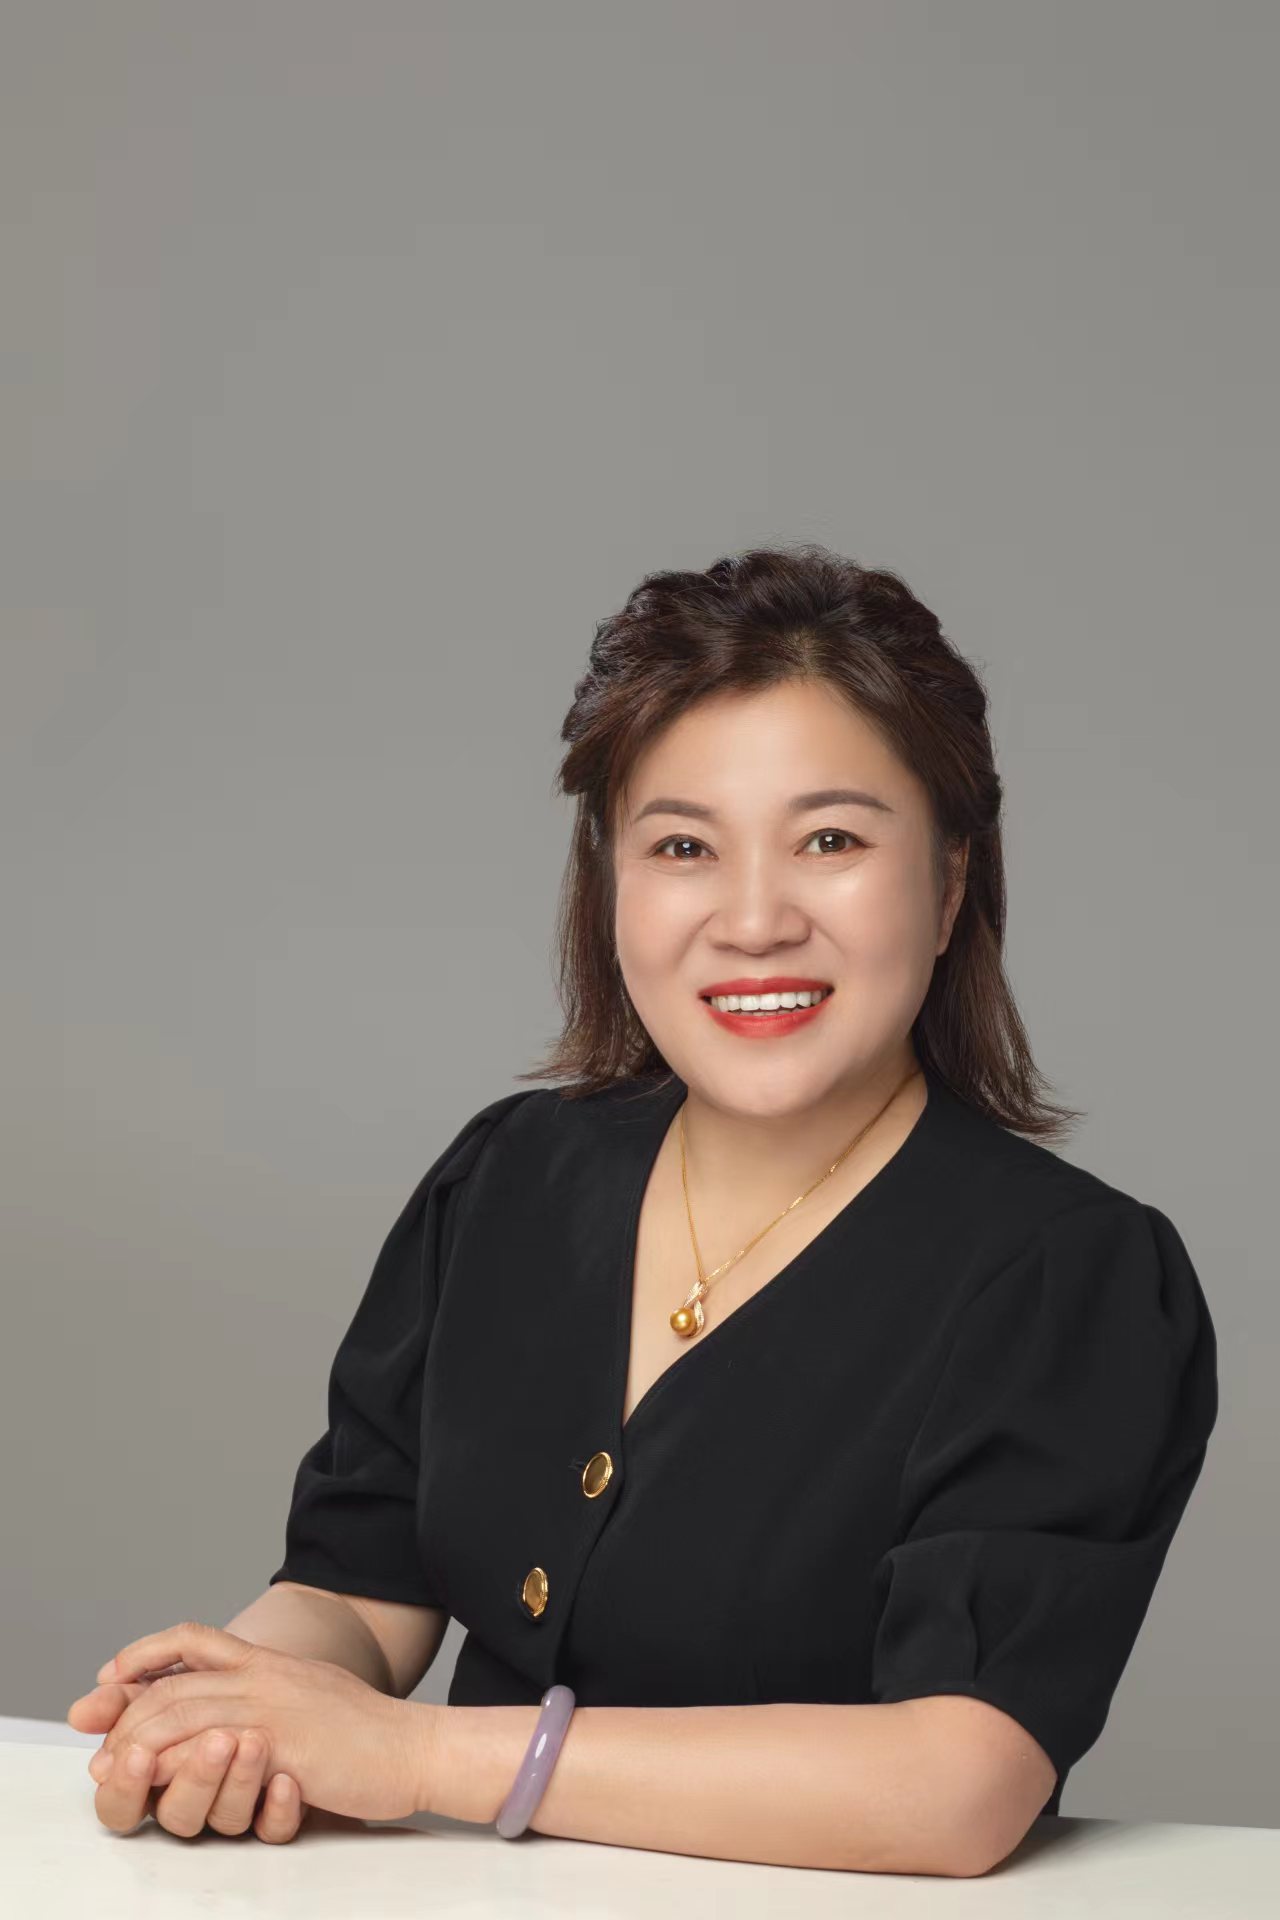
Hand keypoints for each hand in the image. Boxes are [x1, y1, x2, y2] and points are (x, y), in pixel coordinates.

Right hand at [68, 1671, 309, 1839]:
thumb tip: (81, 1711)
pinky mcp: (279, 1813)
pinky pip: (275, 1829)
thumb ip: (129, 1694)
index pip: (121, 1804)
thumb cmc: (229, 1687)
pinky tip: (285, 1780)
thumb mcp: (183, 1675)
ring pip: (225, 1821)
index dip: (124, 1786)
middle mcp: (195, 1797)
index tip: (136, 1754)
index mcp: (158, 1773)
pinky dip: (278, 1808)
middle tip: (216, 1739)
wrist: (305, 1693)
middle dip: (192, 1776)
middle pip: (175, 1815)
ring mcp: (237, 1806)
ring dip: (239, 1781)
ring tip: (256, 1742)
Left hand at [81, 1623, 426, 1822]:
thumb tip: (221, 1717)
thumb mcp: (305, 1697)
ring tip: (113, 1767)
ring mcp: (271, 1710)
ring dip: (137, 1744)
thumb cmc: (362, 1733)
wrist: (412, 1747)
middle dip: (123, 1710)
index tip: (109, 1676)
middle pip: (172, 1684)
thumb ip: (261, 1697)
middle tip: (93, 1737)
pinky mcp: (281, 1747)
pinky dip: (174, 1771)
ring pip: (181, 1716)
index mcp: (268, 1661)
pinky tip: (157, 1785)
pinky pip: (211, 1756)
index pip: (192, 1639)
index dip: (144, 1653)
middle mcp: (263, 1677)